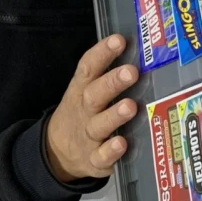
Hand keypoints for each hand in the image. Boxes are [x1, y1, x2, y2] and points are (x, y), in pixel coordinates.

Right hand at [45, 35, 138, 182]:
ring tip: (131, 106)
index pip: (88, 68)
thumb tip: (144, 53)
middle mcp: (84, 111)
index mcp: (81, 90)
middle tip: (131, 72)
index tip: (119, 40)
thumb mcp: (85, 92)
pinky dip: (111, 152)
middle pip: (95, 94)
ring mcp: (88, 136)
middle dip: (112, 83)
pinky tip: (122, 144)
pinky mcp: (94, 160)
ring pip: (99, 125)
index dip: (102, 53)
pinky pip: (101, 157)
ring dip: (114, 115)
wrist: (57, 152)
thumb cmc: (83, 114)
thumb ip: (107, 75)